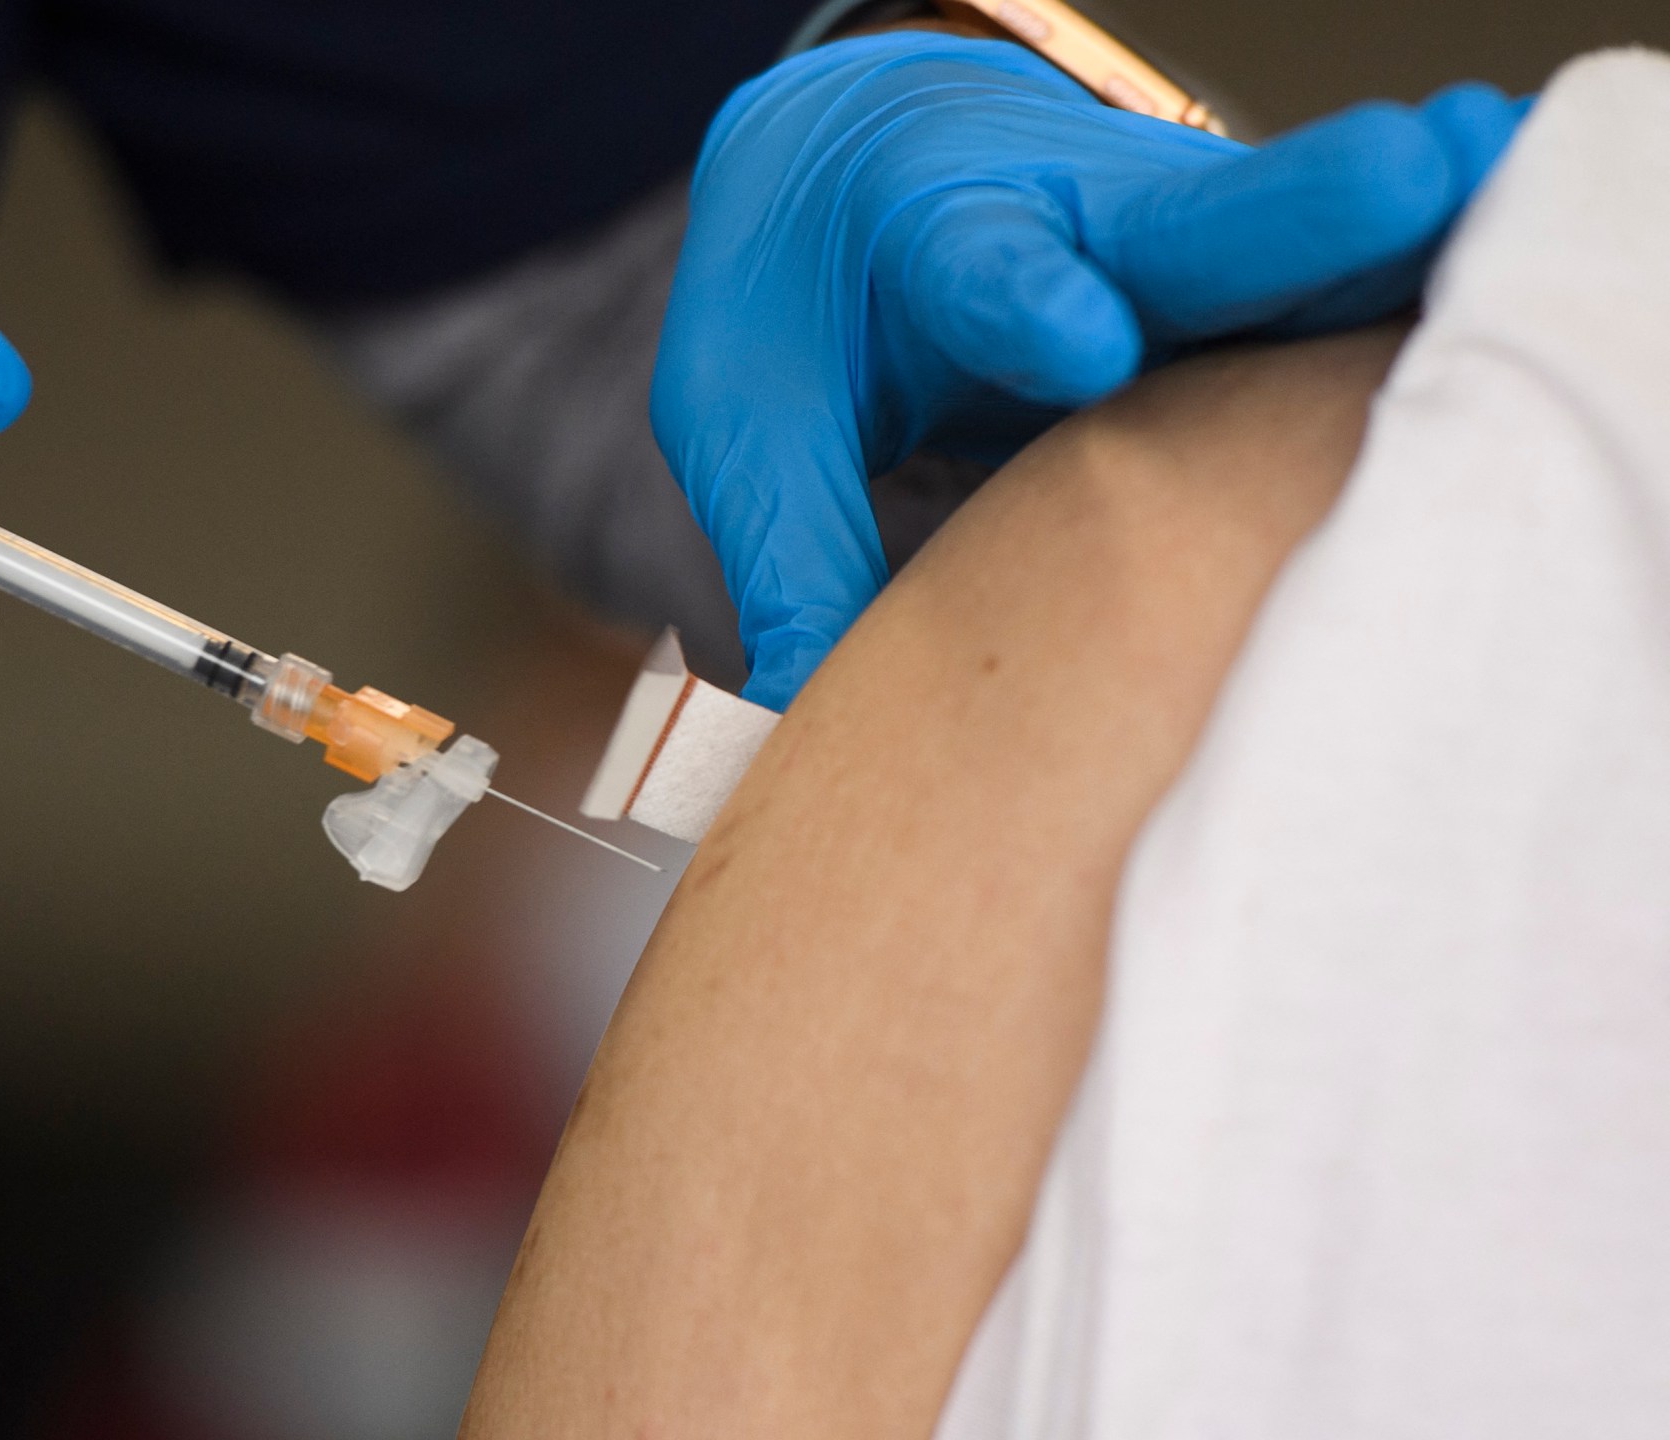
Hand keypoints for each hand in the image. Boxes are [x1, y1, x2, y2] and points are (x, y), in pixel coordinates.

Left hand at [653, 33, 1522, 706]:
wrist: (847, 177)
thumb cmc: (800, 310)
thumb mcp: (749, 419)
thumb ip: (796, 545)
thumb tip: (814, 706)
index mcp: (933, 240)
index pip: (984, 273)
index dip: (1030, 302)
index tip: (1079, 337)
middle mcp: (1077, 224)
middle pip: (1194, 224)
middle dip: (1298, 213)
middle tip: (1409, 176)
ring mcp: (1179, 248)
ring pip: (1306, 249)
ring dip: (1412, 244)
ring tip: (1523, 207)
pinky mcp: (1245, 287)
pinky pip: (1344, 292)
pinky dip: (1430, 286)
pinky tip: (1532, 260)